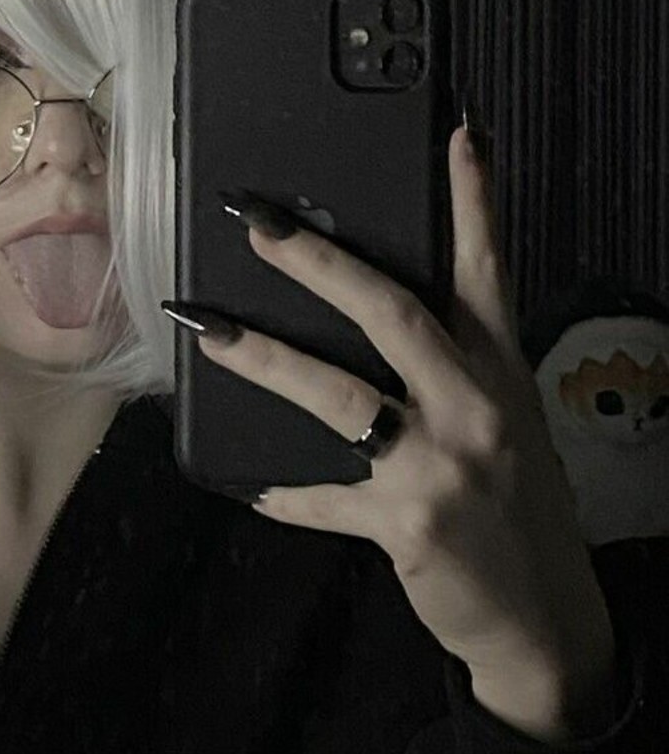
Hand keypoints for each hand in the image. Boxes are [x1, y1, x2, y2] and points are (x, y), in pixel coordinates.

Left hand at [194, 127, 614, 738]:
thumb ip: (454, 370)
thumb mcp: (507, 421)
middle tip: (256, 223)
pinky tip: (248, 486)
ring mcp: (442, 466)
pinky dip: (284, 492)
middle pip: (391, 312)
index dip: (474, 201)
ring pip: (338, 393)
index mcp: (502, 373)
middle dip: (317, 262)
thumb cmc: (519, 507)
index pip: (489, 270)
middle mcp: (476, 407)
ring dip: (264, 356)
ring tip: (208, 328)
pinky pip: (323, 498)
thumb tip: (377, 319)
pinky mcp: (406, 524)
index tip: (456, 134)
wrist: (545, 619)